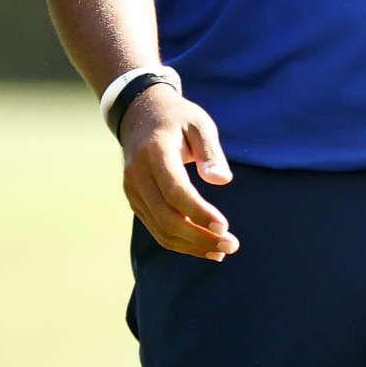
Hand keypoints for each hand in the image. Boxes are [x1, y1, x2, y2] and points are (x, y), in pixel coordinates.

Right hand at [119, 86, 237, 260]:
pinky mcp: (136, 201)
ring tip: (222, 251)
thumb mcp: (199, 123)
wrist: (140, 115)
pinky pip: (157, 228)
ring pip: (161, 229)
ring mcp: (133, 190)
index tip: (224, 227)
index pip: (175, 191)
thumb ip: (210, 151)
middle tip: (231, 246)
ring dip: (192, 246)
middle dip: (200, 237)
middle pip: (167, 218)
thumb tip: (222, 180)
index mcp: (154, 153)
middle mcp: (138, 175)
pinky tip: (205, 246)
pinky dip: (180, 242)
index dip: (199, 212)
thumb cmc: (177, 118)